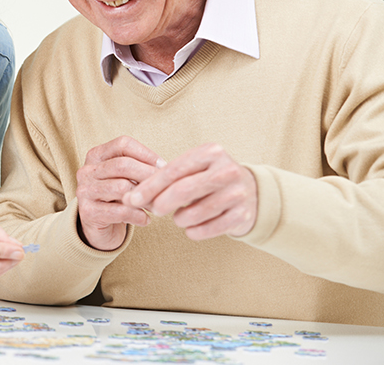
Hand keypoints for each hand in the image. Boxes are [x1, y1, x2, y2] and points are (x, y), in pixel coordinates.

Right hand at [76, 136, 162, 250]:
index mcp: (96, 156)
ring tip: (156, 205)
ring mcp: (84, 191)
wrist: (98, 228)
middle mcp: (86, 171)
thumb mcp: (123, 178)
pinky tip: (145, 219)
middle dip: (148, 174)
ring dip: (144, 197)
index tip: (163, 166)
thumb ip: (138, 168)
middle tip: (165, 186)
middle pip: (123, 164)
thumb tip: (164, 168)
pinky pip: (120, 211)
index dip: (146, 153)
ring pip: (122, 187)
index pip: (123, 144)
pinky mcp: (88, 213)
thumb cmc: (116, 198)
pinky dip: (138, 216)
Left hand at [122, 143, 256, 240]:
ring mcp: (238, 193)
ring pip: (195, 213)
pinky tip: (191, 228)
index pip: (173, 170)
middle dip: (160, 203)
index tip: (131, 198)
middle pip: (183, 190)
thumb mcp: (193, 169)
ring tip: (178, 217)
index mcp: (211, 152)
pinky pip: (208, 229)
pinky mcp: (243, 215)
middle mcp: (227, 170)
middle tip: (153, 210)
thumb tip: (131, 196)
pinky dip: (193, 231)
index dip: (149, 186)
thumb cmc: (209, 179)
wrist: (251, 192)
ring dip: (179, 219)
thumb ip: (165, 178)